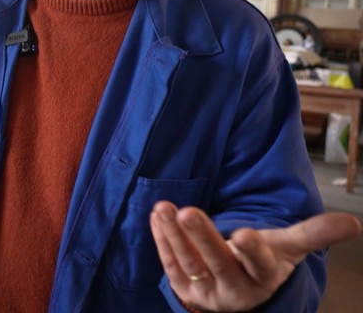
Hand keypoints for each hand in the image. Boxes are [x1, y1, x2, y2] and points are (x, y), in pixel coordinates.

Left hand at [150, 201, 360, 310]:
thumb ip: (314, 233)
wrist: (238, 288)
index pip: (259, 264)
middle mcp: (236, 288)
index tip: (244, 233)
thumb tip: (355, 224)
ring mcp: (207, 292)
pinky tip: (157, 216)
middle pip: (217, 262)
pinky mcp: (184, 290)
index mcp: (264, 276)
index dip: (252, 250)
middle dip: (202, 237)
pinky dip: (162, 240)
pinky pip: (170, 263)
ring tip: (164, 208)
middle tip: (187, 211)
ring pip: (188, 263)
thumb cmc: (264, 259)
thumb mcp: (288, 247)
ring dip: (174, 235)